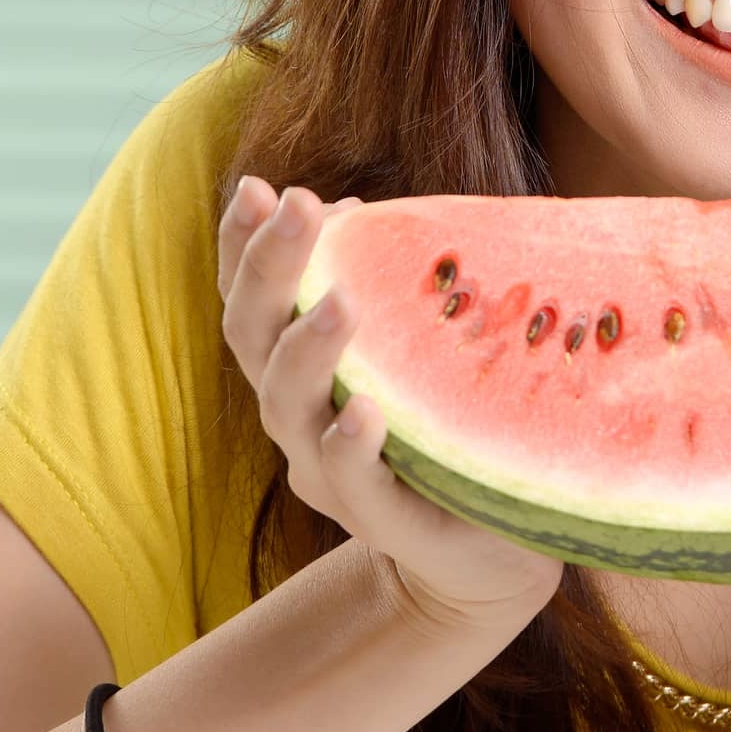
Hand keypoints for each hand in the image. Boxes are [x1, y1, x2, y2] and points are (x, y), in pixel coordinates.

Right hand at [217, 176, 565, 638]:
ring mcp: (332, 473)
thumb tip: (354, 209)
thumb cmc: (443, 419)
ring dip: (309, 349)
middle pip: (255, 338)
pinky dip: (351, 447)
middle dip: (270, 268)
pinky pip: (355, 485)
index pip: (251, 298)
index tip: (255, 187)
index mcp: (299, 366)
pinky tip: (365, 413)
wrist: (488, 544)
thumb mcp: (414, 342)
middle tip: (300, 205)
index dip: (242, 245)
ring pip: (290, 409)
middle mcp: (298, 416)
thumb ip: (383, 281)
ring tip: (337, 300)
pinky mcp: (387, 520)